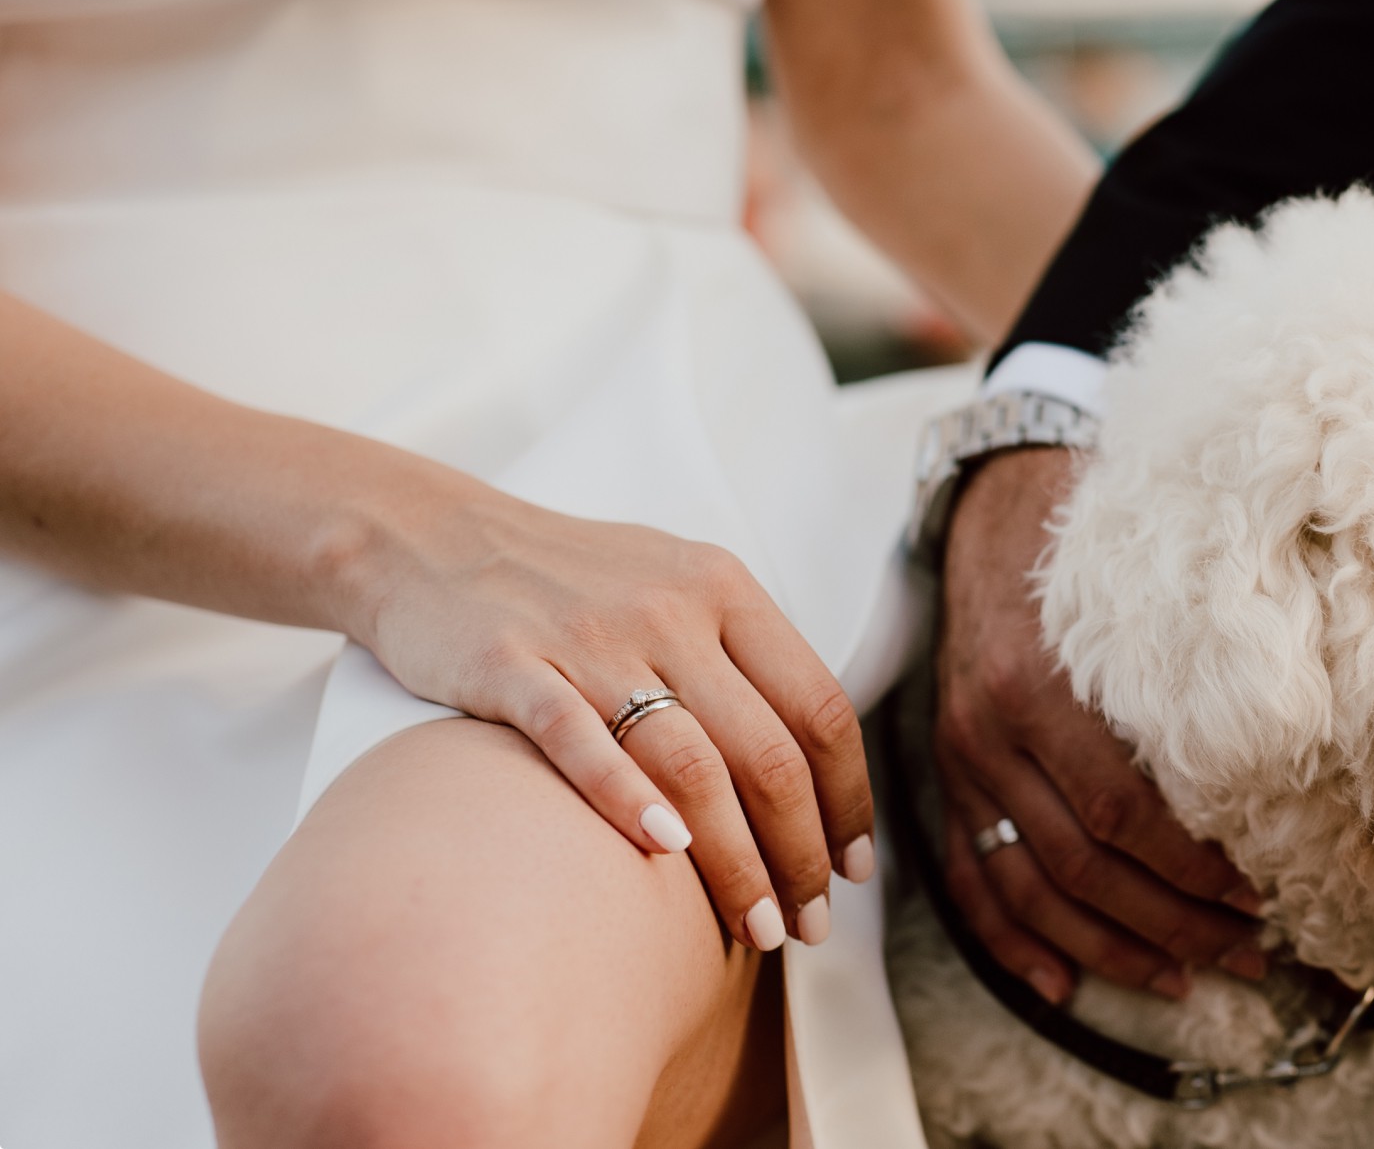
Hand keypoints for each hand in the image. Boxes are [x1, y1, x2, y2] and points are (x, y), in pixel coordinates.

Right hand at [343, 490, 873, 951]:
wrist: (428, 538)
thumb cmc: (568, 581)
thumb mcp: (675, 585)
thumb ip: (744, 658)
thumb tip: (816, 767)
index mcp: (724, 589)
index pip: (819, 708)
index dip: (847, 799)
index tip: (853, 869)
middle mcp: (670, 610)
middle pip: (766, 752)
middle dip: (799, 852)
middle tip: (809, 923)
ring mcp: (589, 638)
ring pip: (690, 763)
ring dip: (733, 859)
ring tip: (755, 926)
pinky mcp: (509, 665)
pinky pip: (578, 741)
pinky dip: (625, 799)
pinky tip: (663, 853)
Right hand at [934, 447, 1266, 1002]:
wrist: (992, 498)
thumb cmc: (1088, 541)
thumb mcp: (1139, 589)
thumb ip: (1186, 668)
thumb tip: (1281, 749)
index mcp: (1039, 684)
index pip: (1123, 812)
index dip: (1192, 868)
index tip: (1260, 896)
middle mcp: (991, 731)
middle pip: (1084, 866)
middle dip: (1173, 922)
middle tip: (1248, 954)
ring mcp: (962, 760)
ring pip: (1033, 888)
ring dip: (1111, 948)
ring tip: (1184, 980)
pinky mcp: (949, 776)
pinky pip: (972, 881)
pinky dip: (1014, 943)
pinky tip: (1061, 988)